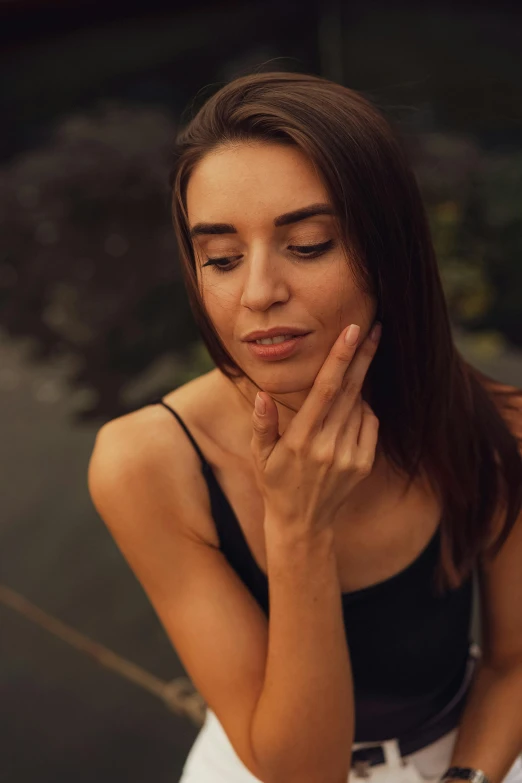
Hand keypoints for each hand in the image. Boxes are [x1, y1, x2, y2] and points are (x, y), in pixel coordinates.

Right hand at [250, 322, 381, 536]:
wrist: (303, 524)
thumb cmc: (275, 483)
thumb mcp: (260, 456)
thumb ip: (261, 424)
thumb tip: (261, 394)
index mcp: (301, 439)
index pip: (325, 390)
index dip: (340, 358)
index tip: (352, 332)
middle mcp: (328, 446)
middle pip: (351, 390)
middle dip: (363, 356)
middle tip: (375, 327)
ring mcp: (350, 456)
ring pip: (361, 406)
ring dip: (358, 385)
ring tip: (348, 377)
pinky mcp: (364, 464)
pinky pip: (369, 424)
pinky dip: (363, 410)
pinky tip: (349, 411)